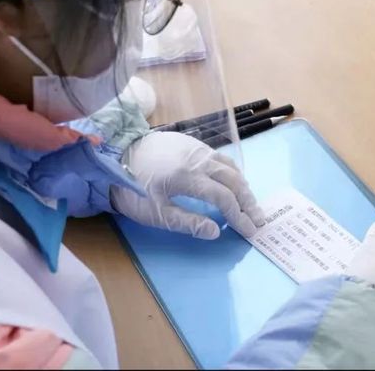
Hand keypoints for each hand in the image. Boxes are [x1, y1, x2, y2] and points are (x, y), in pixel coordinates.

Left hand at [112, 131, 264, 238]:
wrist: (116, 153)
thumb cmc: (132, 189)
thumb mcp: (155, 213)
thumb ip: (187, 222)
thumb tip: (215, 232)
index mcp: (189, 178)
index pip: (225, 198)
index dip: (239, 216)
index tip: (248, 231)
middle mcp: (200, 160)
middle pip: (234, 181)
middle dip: (249, 202)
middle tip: (259, 220)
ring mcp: (198, 149)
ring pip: (231, 168)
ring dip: (244, 187)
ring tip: (251, 204)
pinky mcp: (194, 144)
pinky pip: (222, 158)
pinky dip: (234, 173)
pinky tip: (235, 182)